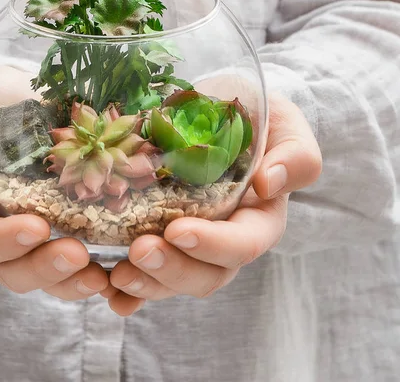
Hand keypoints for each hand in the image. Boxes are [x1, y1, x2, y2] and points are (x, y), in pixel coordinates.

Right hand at [0, 69, 108, 300]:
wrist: (15, 96)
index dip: (3, 241)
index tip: (37, 227)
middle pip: (13, 268)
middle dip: (44, 268)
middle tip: (78, 256)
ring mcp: (35, 231)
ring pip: (47, 273)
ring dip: (72, 280)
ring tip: (101, 275)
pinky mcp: (67, 224)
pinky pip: (77, 260)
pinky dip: (96, 270)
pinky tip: (118, 271)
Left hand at [104, 92, 321, 315]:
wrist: (220, 111)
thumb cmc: (258, 119)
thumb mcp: (286, 126)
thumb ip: (294, 155)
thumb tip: (268, 183)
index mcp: (259, 218)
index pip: (243, 244)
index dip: (213, 245)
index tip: (178, 230)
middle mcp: (225, 238)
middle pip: (205, 274)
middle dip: (172, 269)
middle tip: (139, 251)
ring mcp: (191, 242)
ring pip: (172, 279)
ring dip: (144, 282)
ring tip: (115, 273)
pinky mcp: (161, 236)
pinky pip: (146, 272)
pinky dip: (127, 288)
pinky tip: (105, 288)